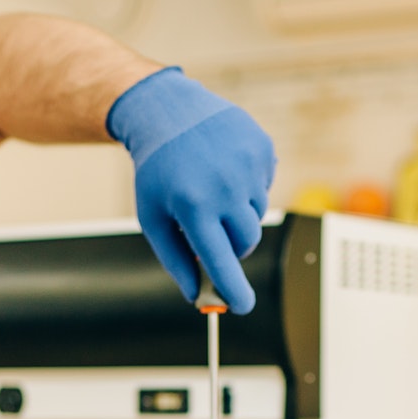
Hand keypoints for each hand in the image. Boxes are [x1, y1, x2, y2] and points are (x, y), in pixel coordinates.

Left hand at [106, 67, 275, 314]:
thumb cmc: (158, 169)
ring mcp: (248, 166)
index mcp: (194, 206)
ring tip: (212, 189)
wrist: (169, 111)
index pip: (222, 261)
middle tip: (211, 230)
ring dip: (238, 214)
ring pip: (256, 216)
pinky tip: (225, 169)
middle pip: (246, 243)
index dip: (234, 290)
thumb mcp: (153, 217)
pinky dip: (247, 187)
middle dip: (231, 246)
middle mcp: (225, 186)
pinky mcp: (262, 149)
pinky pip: (264, 186)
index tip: (242, 306)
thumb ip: (175, 259)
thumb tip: (196, 294)